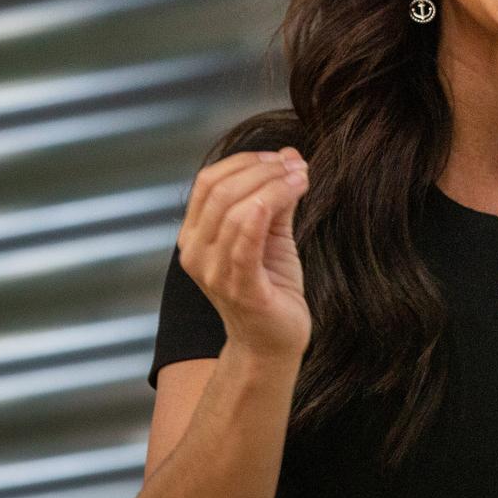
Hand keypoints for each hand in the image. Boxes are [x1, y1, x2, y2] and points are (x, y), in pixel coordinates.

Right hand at [177, 147, 311, 361]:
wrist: (272, 342)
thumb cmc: (271, 287)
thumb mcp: (273, 234)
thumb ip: (276, 198)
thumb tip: (290, 156)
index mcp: (196, 235)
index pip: (209, 181)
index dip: (245, 161)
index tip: (282, 157)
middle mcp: (195, 252)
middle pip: (220, 191)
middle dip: (263, 170)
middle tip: (298, 167)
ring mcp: (212, 272)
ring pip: (234, 210)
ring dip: (273, 186)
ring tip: (302, 178)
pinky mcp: (238, 288)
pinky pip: (245, 242)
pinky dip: (266, 210)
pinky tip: (289, 193)